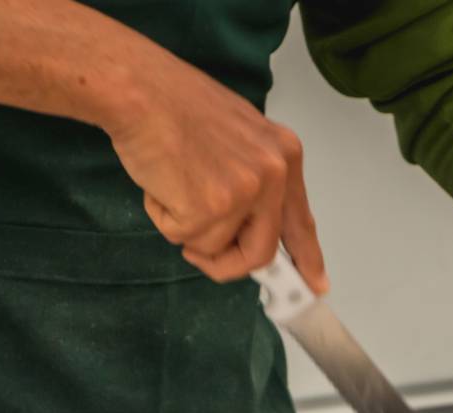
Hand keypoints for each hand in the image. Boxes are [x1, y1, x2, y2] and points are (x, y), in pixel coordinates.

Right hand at [101, 55, 327, 290]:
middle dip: (229, 263)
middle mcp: (273, 175)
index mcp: (284, 156)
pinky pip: (183, 238)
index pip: (301, 220)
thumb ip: (253, 179)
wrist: (137, 89)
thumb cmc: (175, 104)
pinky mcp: (210, 208)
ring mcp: (244, 193)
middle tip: (203, 256)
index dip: (306, 258)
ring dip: (186, 229)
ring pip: (216, 249)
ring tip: (172, 184)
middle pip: (261, 252)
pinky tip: (160, 182)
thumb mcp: (239, 136)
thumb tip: (249, 223)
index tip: (315, 284)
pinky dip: (164, 218)